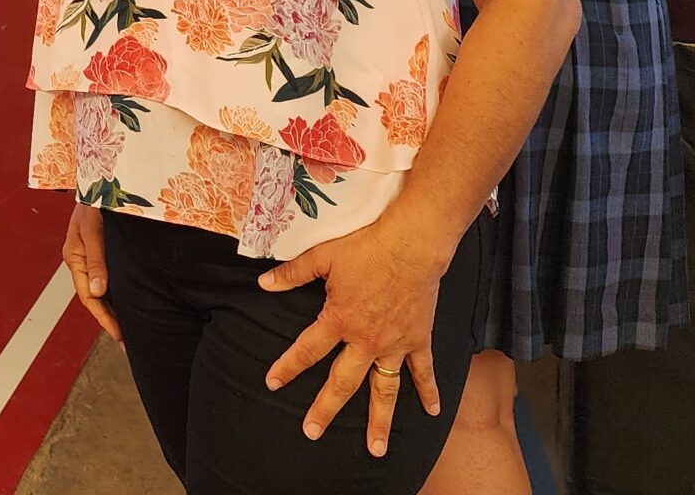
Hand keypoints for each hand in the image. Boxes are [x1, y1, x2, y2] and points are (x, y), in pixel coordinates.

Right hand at [59, 204, 120, 342]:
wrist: (101, 179)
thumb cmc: (95, 201)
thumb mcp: (93, 230)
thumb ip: (96, 260)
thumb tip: (97, 292)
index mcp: (74, 257)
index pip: (88, 297)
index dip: (103, 317)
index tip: (119, 334)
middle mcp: (80, 259)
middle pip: (93, 296)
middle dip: (108, 318)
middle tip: (125, 339)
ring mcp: (90, 255)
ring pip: (100, 288)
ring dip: (112, 307)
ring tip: (128, 325)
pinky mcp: (100, 250)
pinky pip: (107, 277)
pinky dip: (115, 292)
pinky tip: (127, 299)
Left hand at [258, 216, 448, 454]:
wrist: (411, 245)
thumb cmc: (366, 248)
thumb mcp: (322, 257)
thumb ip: (292, 273)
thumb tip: (263, 283)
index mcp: (339, 320)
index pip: (307, 350)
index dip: (288, 366)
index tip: (273, 382)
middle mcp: (365, 341)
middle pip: (342, 382)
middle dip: (325, 408)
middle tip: (312, 431)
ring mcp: (394, 345)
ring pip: (384, 390)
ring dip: (379, 421)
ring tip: (375, 449)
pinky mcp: (418, 340)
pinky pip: (423, 371)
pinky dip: (429, 391)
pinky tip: (431, 412)